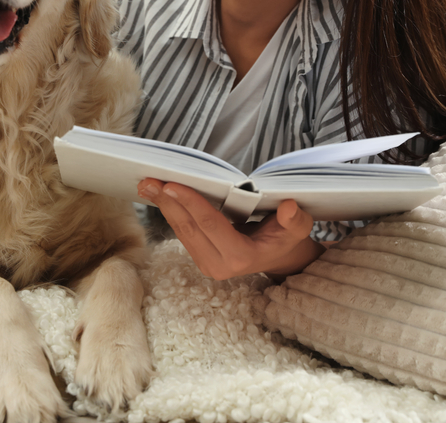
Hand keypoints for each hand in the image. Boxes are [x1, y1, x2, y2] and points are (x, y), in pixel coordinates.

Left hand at [138, 179, 323, 279]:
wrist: (279, 257)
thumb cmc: (286, 238)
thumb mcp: (297, 228)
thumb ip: (295, 220)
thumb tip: (288, 207)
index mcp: (241, 257)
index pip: (211, 225)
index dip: (191, 203)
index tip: (171, 185)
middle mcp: (219, 265)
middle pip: (189, 228)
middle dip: (167, 202)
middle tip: (148, 180)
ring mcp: (207, 264)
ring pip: (181, 231)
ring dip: (163, 206)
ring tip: (147, 185)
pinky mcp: (200, 258)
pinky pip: (183, 233)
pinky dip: (171, 212)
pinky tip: (159, 196)